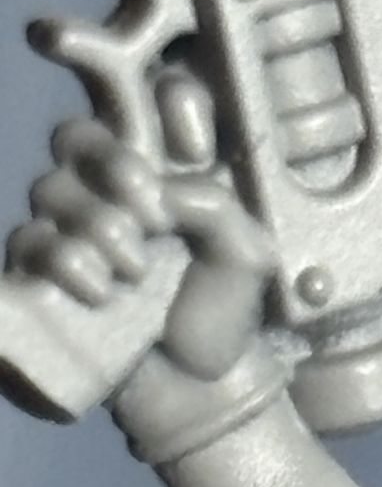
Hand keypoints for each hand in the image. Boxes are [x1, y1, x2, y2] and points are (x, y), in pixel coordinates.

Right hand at [7, 114, 274, 381]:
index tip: (195, 148)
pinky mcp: (42, 273)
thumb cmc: (222, 312)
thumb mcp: (246, 255)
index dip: (160, 105)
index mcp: (159, 172)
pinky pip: (29, 243)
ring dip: (98, 227)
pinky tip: (101, 291)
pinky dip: (64, 262)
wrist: (200, 385)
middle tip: (154, 213)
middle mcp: (107, 190)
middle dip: (116, 168)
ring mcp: (70, 228)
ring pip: (52, 190)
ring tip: (136, 272)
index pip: (138, 102)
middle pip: (78, 138)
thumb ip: (219, 205)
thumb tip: (161, 189)